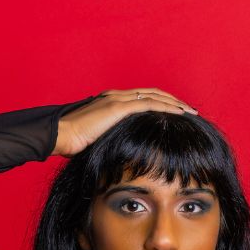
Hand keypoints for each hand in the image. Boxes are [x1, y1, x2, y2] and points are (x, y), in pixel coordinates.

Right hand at [53, 88, 197, 156]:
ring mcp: (117, 99)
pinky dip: (167, 107)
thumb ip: (112, 141)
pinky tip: (180, 113)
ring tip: (190, 111)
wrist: (59, 136)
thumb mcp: (98, 141)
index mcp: (111, 102)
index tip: (176, 114)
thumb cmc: (73, 143)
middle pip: (153, 94)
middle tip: (189, 111)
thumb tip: (121, 155)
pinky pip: (150, 104)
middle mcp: (116, 96)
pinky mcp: (118, 107)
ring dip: (175, 103)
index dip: (161, 105)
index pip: (142, 99)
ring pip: (155, 96)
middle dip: (173, 101)